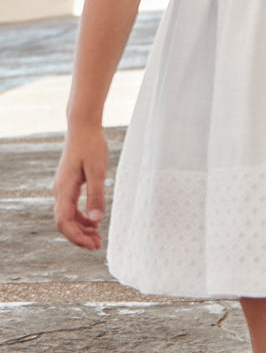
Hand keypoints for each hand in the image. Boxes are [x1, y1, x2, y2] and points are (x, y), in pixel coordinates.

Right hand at [54, 126, 107, 249]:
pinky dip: (82, 216)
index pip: (64, 222)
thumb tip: (96, 221)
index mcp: (64, 188)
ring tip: (97, 237)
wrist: (83, 126)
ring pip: (68, 215)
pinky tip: (94, 220)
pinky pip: (71, 206)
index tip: (92, 245)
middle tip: (97, 246)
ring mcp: (63, 187)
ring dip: (81, 228)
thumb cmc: (91, 145)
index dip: (76, 237)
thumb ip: (96, 195)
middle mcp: (60, 190)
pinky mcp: (69, 183)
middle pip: (64, 222)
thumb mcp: (97, 170)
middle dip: (79, 236)